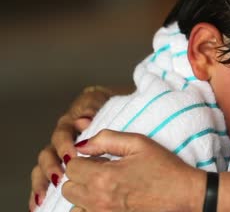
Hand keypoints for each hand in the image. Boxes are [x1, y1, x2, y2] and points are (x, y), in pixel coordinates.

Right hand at [29, 86, 111, 210]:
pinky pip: (46, 175)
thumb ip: (92, 108)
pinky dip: (41, 189)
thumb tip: (84, 120)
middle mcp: (63, 136)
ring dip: (42, 180)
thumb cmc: (110, 104)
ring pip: (45, 165)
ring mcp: (60, 149)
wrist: (116, 105)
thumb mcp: (102, 102)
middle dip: (52, 166)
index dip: (65, 146)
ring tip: (44, 196)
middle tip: (59, 178)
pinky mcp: (61, 162)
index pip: (62, 133)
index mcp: (72, 121)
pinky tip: (39, 202)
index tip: (71, 157)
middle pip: (49, 151)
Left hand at [63, 129, 205, 211]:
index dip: (83, 158)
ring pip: (74, 205)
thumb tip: (82, 144)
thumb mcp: (138, 143)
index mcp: (103, 176)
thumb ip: (106, 139)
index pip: (71, 166)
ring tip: (105, 187)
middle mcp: (99, 200)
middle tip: (101, 170)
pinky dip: (91, 208)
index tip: (99, 158)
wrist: (185, 195)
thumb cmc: (165, 168)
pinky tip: (108, 200)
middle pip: (68, 188)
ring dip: (84, 195)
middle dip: (80, 176)